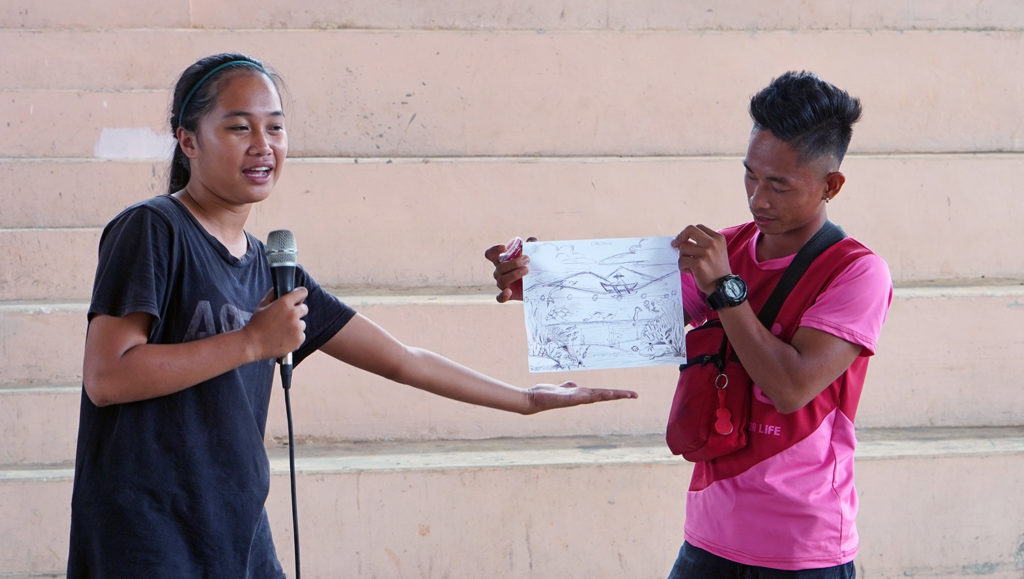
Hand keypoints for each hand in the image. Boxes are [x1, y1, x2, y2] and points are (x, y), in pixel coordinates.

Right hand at [244, 287, 308, 359]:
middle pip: (304, 308)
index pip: (302, 292)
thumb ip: (272, 295)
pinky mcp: (299, 339)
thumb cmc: (256, 324)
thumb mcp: (262, 305)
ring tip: (282, 331)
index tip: (299, 297)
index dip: (300, 294)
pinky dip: (295, 337)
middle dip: (297, 312)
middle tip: (286, 318)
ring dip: (295, 326)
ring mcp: (297, 327)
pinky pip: (301, 335)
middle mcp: (293, 314)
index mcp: (284, 303)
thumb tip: (279, 289)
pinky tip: (284, 338)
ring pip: (302, 323)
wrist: (253, 343)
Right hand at [483, 236, 535, 302]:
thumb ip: (532, 246)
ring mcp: (502, 284)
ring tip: (527, 270)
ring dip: (514, 274)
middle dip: (513, 262)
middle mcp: (499, 272)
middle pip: (500, 267)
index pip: (490, 254)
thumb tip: (531, 240)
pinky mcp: (507, 296)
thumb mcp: (533, 255)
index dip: (494, 250)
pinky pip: (500, 298)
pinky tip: (509, 291)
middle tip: (527, 259)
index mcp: (502, 260)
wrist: (540, 284)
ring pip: (502, 280)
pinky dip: (502, 295)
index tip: (504, 248)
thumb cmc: (532, 266)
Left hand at [523, 381, 637, 413]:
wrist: (533, 399)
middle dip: (620, 395)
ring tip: (624, 394)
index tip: (630, 394)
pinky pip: (584, 396)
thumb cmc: (547, 395)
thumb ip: (568, 387)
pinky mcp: (568, 399)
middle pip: (604, 395)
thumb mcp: (561, 389)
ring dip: (610, 395)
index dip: (616, 393)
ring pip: (597, 396)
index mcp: (581, 394)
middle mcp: (581, 397)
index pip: (602, 393)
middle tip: (635, 395)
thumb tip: (573, 385)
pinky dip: (594, 396)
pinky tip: (603, 394)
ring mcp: (575, 399)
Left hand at [671, 224, 730, 294]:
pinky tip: (689, 271)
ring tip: (689, 265)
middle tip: (674, 245)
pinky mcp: (698, 263)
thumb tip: (681, 239)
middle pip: (689, 230)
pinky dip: (682, 267)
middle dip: (680, 237)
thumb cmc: (716, 269)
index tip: (683, 240)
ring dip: (682, 258)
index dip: (687, 233)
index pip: (698, 227)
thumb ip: (702, 243)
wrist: (723, 286)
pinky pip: (681, 261)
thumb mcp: (715, 251)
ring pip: (682, 248)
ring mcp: (706, 253)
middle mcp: (713, 243)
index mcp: (718, 238)